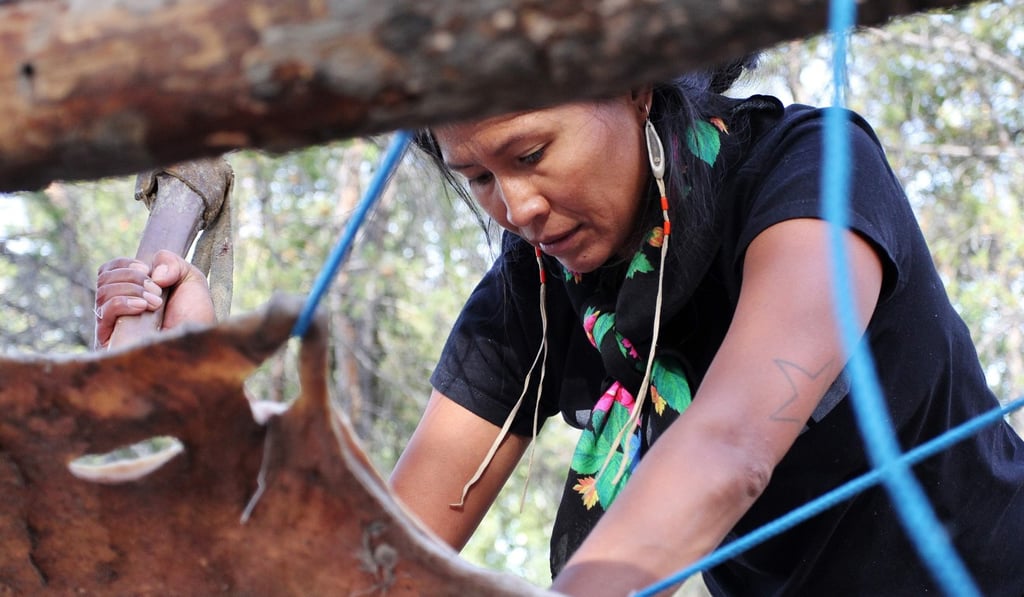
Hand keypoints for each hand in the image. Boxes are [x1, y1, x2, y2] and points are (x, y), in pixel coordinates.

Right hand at [94, 249, 215, 348]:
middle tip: (157, 291)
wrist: (200, 343)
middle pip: (104, 278)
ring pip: (102, 293)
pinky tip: (142, 308)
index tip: (147, 270)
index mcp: (132, 291)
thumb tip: (152, 273)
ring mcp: (114, 324)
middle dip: (132, 277)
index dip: (125, 264)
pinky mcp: (111, 340)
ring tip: (155, 303)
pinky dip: (122, 302)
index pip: (109, 270)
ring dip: (131, 289)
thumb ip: (171, 262)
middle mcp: (119, 307)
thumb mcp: (190, 278)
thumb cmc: (196, 314)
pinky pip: (103, 312)